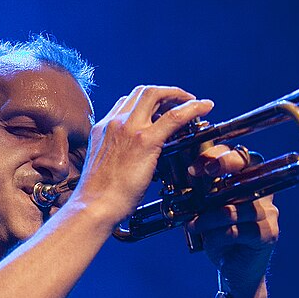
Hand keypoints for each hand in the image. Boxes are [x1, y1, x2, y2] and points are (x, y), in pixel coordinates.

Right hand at [71, 85, 213, 227]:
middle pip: (143, 92)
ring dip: (179, 95)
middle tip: (183, 100)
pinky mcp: (145, 141)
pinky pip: (174, 117)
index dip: (149, 102)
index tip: (162, 108)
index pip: (127, 102)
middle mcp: (115, 122)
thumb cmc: (100, 195)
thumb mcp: (104, 165)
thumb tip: (134, 158)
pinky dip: (192, 108)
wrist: (94, 205)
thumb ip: (117, 153)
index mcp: (104, 128)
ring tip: (195, 102)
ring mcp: (130, 129)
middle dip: (166, 92)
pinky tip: (204, 108)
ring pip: (157, 95)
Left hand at [185, 146, 278, 297]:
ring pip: (234, 207)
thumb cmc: (220, 237)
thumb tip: (183, 177)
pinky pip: (237, 230)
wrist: (235, 271)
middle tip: (198, 173)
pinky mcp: (267, 234)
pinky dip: (216, 235)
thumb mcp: (208, 211)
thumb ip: (203, 193)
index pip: (243, 156)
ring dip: (208, 217)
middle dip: (222, 166)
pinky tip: (207, 239)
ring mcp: (269, 214)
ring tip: (193, 224)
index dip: (221, 154)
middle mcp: (264, 194)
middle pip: (247, 171)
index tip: (196, 165)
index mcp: (250, 183)